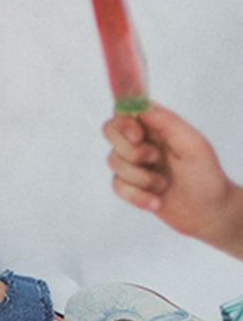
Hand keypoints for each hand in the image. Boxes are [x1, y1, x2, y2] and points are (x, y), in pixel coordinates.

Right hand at [105, 102, 242, 254]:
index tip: (138, 136)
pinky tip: (156, 202)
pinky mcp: (131, 186)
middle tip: (155, 159)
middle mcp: (140, 141)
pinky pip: (117, 186)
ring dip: (140, 177)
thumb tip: (139, 106)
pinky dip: (137, 196)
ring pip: (113, 161)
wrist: (210, 213)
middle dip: (131, 150)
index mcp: (154, 125)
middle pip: (110, 131)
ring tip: (163, 184)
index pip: (124, 110)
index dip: (124, 121)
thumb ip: (166, 121)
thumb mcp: (192, 144)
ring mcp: (134, 164)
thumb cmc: (205, 175)